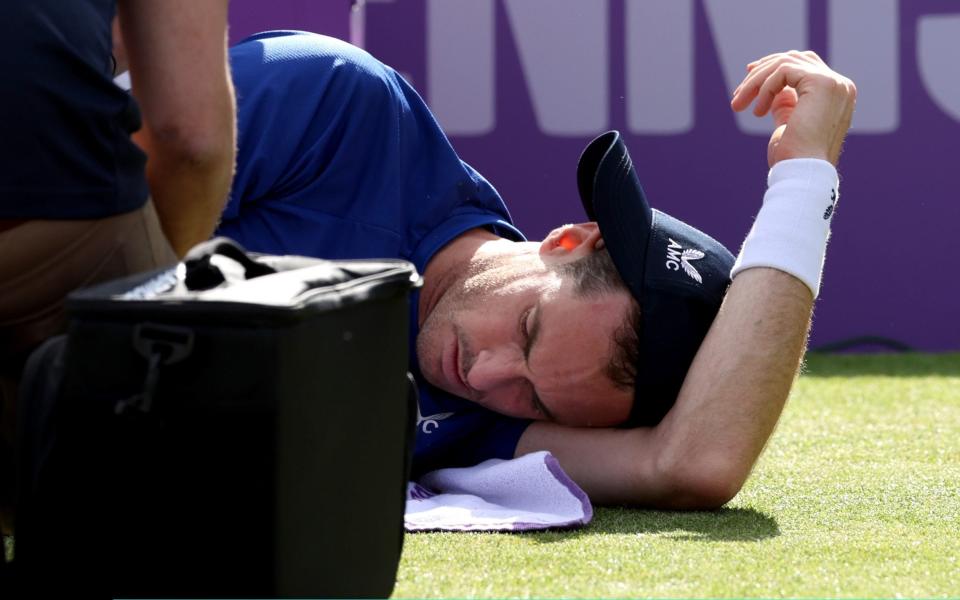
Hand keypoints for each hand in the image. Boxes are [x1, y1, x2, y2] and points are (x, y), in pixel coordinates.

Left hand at [730, 51, 856, 166]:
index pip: (805, 66)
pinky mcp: (821, 82)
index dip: (775, 67)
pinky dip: (765, 88)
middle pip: (795, 59)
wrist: (803, 172)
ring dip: (756, 82)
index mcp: (836, 94)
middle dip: (762, 71)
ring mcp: (833, 82)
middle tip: (738, 92)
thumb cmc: (794, 157)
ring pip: (785, 63)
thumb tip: (772, 91)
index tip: (749, 76)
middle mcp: (840, 85)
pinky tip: (758, 112)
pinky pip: (783, 71)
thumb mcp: (788, 124)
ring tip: (738, 104)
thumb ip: (785, 104)